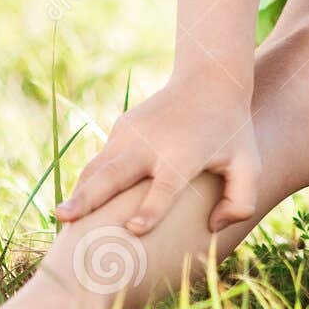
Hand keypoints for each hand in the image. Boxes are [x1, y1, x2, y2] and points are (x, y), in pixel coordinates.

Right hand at [53, 72, 260, 237]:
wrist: (210, 79)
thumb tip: (213, 227)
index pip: (165, 186)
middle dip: (89, 198)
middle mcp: (152, 143)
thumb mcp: (249, 163)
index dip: (152, 209)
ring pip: (98, 168)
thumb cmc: (231, 131)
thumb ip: (241, 200)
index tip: (134, 229)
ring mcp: (132, 134)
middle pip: (116, 174)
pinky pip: (99, 161)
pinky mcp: (121, 129)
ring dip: (78, 192)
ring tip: (60, 218)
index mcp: (183, 155)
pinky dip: (85, 183)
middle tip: (64, 219)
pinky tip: (74, 206)